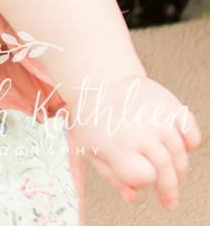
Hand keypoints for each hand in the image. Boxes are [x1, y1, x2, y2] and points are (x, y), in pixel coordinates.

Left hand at [70, 75, 200, 208]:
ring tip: (172, 176)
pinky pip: (191, 133)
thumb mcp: (90, 149)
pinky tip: (179, 148)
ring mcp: (157, 118)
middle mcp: (139, 131)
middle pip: (166, 170)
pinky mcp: (171, 106)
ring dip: (179, 171)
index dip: (144, 182)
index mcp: (116, 144)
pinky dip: (190, 144)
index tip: (141, 179)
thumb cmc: (93, 119)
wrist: (100, 81)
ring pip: (180, 155)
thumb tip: (133, 197)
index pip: (144, 176)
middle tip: (168, 200)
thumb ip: (112, 176)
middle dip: (169, 189)